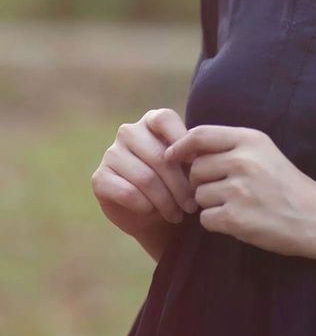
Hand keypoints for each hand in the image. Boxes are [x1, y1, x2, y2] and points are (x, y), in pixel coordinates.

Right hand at [91, 108, 198, 236]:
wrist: (156, 216)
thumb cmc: (178, 184)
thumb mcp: (192, 166)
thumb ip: (194, 153)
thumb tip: (196, 151)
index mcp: (152, 120)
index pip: (165, 119)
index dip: (182, 142)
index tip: (196, 166)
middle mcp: (128, 132)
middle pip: (159, 156)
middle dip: (180, 186)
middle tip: (191, 206)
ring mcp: (111, 153)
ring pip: (145, 178)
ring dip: (165, 201)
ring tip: (177, 214)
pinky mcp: (99, 178)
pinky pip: (127, 192)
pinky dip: (144, 206)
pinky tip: (152, 211)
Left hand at [163, 125, 315, 258]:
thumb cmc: (287, 185)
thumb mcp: (264, 153)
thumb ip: (231, 147)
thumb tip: (186, 150)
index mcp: (251, 140)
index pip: (200, 135)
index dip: (180, 146)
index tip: (171, 157)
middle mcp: (243, 160)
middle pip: (195, 169)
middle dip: (201, 183)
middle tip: (225, 191)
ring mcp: (239, 189)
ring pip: (199, 195)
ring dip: (211, 204)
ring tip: (238, 206)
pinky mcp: (236, 218)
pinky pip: (205, 219)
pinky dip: (217, 223)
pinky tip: (239, 221)